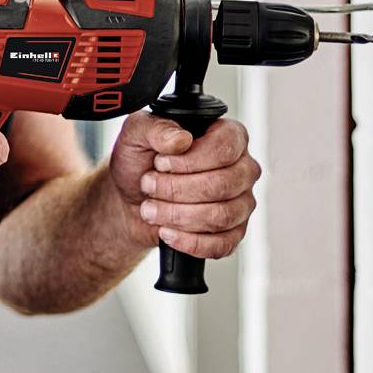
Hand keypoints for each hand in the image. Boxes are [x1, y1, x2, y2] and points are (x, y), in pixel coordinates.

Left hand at [106, 112, 258, 257]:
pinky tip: (167, 231)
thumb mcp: (136, 134)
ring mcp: (241, 202)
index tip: (160, 163)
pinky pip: (222, 244)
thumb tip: (181, 139)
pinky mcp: (233, 232)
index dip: (189, 160)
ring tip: (151, 208)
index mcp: (228, 135)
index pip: (225, 148)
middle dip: (177, 189)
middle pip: (223, 184)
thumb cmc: (140, 162)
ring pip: (221, 216)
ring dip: (178, 215)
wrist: (131, 199)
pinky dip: (189, 241)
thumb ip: (156, 127)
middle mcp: (242, 168)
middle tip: (149, 185)